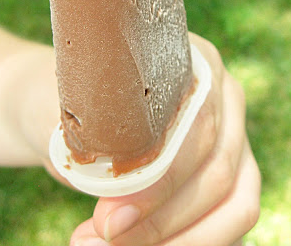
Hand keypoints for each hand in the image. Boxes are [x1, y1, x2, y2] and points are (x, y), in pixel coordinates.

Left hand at [69, 33, 260, 245]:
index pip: (197, 128)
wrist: (56, 111)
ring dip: (177, 241)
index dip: (160, 182)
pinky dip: (187, 242)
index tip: (109, 219)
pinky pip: (228, 220)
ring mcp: (233, 136)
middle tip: (99, 237)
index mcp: (194, 62)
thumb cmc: (63, 103)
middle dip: (160, 220)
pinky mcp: (230, 175)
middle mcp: (224, 96)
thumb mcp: (68, 109)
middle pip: (218, 171)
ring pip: (234, 204)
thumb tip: (116, 198)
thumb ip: (95, 137)